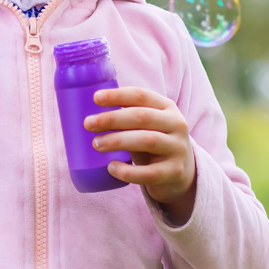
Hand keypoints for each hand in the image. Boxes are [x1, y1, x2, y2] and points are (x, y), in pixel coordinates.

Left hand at [84, 86, 196, 221]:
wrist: (180, 173)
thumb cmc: (153, 143)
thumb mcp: (147, 125)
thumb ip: (127, 115)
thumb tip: (87, 111)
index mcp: (167, 107)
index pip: (141, 95)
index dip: (118, 95)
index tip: (95, 98)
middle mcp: (176, 125)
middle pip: (142, 117)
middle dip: (112, 119)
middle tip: (88, 124)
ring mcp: (177, 149)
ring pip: (146, 141)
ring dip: (117, 141)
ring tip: (96, 144)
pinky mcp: (174, 172)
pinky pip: (149, 173)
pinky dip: (128, 171)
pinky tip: (111, 168)